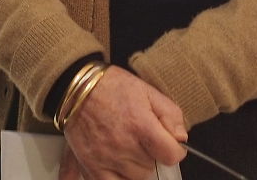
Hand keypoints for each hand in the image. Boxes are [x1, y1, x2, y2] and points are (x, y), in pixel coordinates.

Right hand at [57, 67, 186, 179]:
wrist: (76, 86)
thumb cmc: (111, 87)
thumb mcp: (147, 91)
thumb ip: (170, 114)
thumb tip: (181, 137)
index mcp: (140, 125)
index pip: (171, 155)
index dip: (174, 150)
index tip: (169, 145)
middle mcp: (124, 146)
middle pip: (151, 169)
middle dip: (149, 156)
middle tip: (140, 139)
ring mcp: (106, 159)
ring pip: (134, 178)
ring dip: (134, 167)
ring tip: (125, 147)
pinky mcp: (90, 166)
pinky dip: (117, 177)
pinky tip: (116, 165)